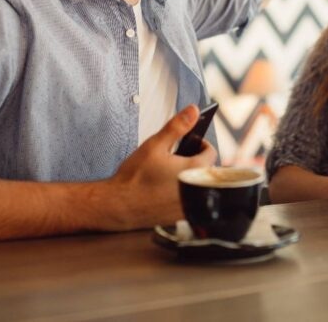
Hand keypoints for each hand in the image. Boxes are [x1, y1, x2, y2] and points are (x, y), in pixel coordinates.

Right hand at [102, 105, 216, 229]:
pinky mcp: (180, 217)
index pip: (210, 153)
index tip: (190, 143)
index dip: (200, 145)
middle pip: (205, 170)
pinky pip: (188, 201)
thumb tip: (193, 111)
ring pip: (197, 186)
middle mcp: (196, 191)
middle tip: (176, 157)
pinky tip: (163, 190)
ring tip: (169, 174)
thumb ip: (177, 127)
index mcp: (194, 171)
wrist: (117, 206)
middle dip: (194, 161)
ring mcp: (189, 206)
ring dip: (189, 178)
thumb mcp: (155, 145)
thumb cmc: (135, 177)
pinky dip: (181, 194)